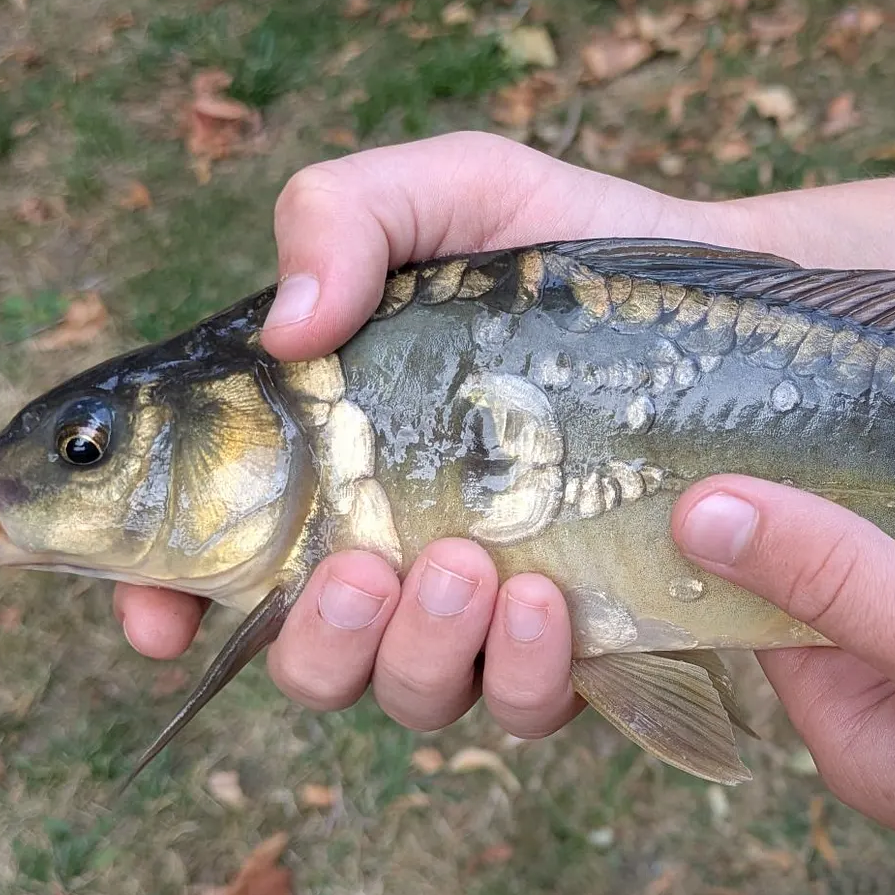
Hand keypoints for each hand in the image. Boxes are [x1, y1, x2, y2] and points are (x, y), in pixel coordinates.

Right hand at [114, 132, 894, 738]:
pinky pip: (529, 704)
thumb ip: (346, 214)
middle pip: (305, 657)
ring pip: (411, 695)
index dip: (161, 600)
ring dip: (421, 656)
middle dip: (317, 639)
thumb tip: (288, 325)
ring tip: (475, 570)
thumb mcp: (459, 190)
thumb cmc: (579, 249)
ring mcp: (491, 606)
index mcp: (334, 455)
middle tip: (369, 566)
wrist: (738, 304)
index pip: (212, 555)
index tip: (156, 616)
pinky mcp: (586, 641)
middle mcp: (396, 546)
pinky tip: (555, 597)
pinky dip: (528, 672)